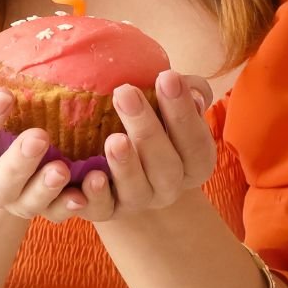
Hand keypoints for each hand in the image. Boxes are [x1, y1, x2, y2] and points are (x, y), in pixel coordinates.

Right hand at [0, 69, 94, 223]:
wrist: (1, 122)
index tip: (4, 96)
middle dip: (16, 164)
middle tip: (39, 137)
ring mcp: (8, 200)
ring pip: (23, 205)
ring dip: (44, 189)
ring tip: (62, 169)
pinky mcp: (38, 204)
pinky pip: (53, 214)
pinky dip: (67, 206)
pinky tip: (81, 195)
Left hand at [56, 69, 218, 223]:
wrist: (113, 155)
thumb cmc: (149, 119)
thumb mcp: (167, 102)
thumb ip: (184, 91)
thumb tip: (189, 86)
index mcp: (193, 162)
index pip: (197, 143)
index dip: (184, 113)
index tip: (167, 77)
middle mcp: (169, 187)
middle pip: (166, 167)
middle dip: (148, 130)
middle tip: (125, 93)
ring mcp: (137, 201)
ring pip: (137, 191)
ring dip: (126, 165)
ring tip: (113, 139)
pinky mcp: (105, 210)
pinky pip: (102, 209)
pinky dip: (96, 196)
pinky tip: (91, 176)